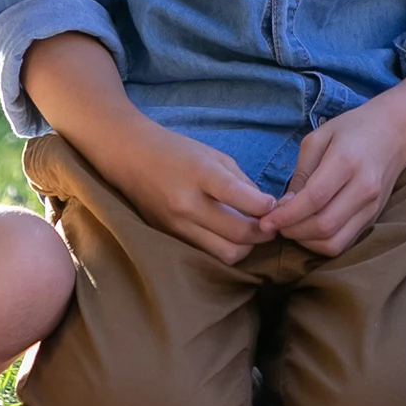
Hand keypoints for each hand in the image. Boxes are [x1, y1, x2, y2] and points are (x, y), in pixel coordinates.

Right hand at [104, 119, 276, 265]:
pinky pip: (207, 254)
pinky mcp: (170, 239)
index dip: (263, 206)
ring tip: (252, 233)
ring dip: (245, 246)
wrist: (130, 157)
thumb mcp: (212, 155)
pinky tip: (230, 236)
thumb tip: (265, 206)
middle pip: (237, 234)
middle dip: (262, 233)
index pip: (237, 195)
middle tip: (271, 224)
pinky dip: (224, 248)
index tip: (274, 205)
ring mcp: (177, 226)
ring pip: (224, 253)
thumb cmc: (176, 150)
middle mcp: (187, 204)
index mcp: (199, 174)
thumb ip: (240, 181)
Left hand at [259, 95, 405, 256]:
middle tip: (274, 224)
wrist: (395, 132)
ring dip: (306, 241)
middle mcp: (363, 188)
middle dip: (292, 231)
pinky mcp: (373, 219)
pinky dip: (322, 243)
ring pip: (334, 242)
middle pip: (323, 225)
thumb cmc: (353, 129)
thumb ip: (301, 172)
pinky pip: (344, 243)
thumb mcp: (319, 137)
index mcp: (347, 161)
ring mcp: (372, 207)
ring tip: (290, 228)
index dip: (286, 215)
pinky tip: (309, 230)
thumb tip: (285, 205)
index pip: (314, 199)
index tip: (265, 220)